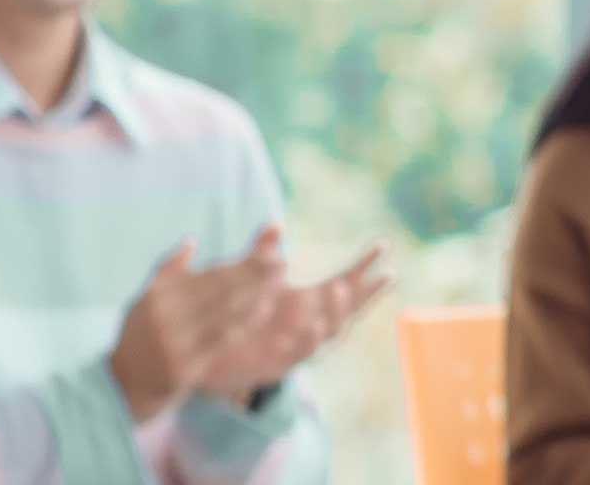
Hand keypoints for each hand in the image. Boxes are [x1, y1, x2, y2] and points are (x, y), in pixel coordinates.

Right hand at [107, 228, 290, 420]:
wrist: (124, 384)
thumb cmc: (140, 336)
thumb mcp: (144, 300)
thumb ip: (168, 271)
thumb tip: (191, 241)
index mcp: (160, 296)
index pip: (210, 275)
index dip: (243, 264)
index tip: (269, 253)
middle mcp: (166, 316)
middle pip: (219, 290)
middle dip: (254, 275)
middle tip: (282, 263)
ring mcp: (175, 341)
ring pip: (223, 314)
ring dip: (255, 296)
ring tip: (278, 283)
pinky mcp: (184, 366)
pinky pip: (219, 341)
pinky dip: (242, 325)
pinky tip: (262, 312)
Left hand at [195, 237, 391, 404]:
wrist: (205, 357)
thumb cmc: (232, 318)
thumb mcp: (250, 280)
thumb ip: (264, 253)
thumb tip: (275, 224)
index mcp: (306, 303)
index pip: (344, 282)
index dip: (364, 265)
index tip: (384, 245)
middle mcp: (307, 324)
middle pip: (347, 309)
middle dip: (366, 293)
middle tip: (384, 274)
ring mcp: (295, 345)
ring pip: (328, 331)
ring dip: (337, 311)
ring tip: (342, 288)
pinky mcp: (277, 365)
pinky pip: (299, 354)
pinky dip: (309, 339)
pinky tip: (314, 324)